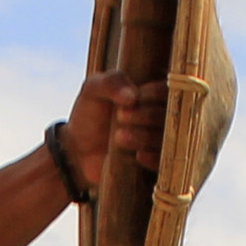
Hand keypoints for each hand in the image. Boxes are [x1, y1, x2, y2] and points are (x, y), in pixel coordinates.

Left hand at [64, 73, 165, 192]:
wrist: (77, 150)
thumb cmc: (88, 115)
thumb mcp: (93, 90)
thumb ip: (111, 82)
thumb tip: (133, 96)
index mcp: (148, 96)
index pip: (166, 92)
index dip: (153, 94)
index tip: (132, 99)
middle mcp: (157, 117)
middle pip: (168, 115)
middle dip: (145, 115)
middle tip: (120, 116)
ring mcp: (156, 141)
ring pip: (165, 138)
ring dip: (144, 136)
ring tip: (117, 136)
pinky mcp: (152, 164)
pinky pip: (163, 161)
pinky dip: (153, 158)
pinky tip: (138, 155)